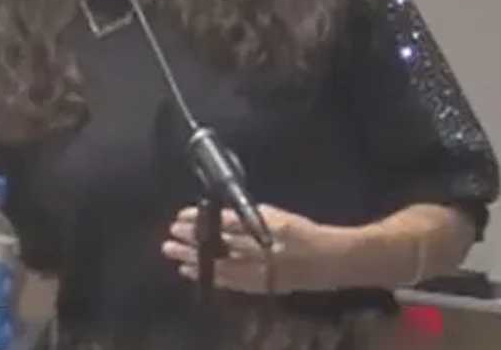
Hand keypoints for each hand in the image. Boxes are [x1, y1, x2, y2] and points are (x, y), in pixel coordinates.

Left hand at [160, 204, 347, 294]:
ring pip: (221, 265)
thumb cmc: (304, 233)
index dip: (202, 220)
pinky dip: (209, 275)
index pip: (227, 222)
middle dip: (193, 240)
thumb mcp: (277, 216)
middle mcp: (263, 249)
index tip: (181, 216)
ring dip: (195, 260)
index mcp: (267, 226)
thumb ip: (249, 216)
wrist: (331, 261)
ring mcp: (262, 270)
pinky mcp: (261, 285)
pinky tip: (191, 271)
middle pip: (220, 244)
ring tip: (173, 254)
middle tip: (170, 236)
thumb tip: (220, 217)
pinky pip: (230, 282)